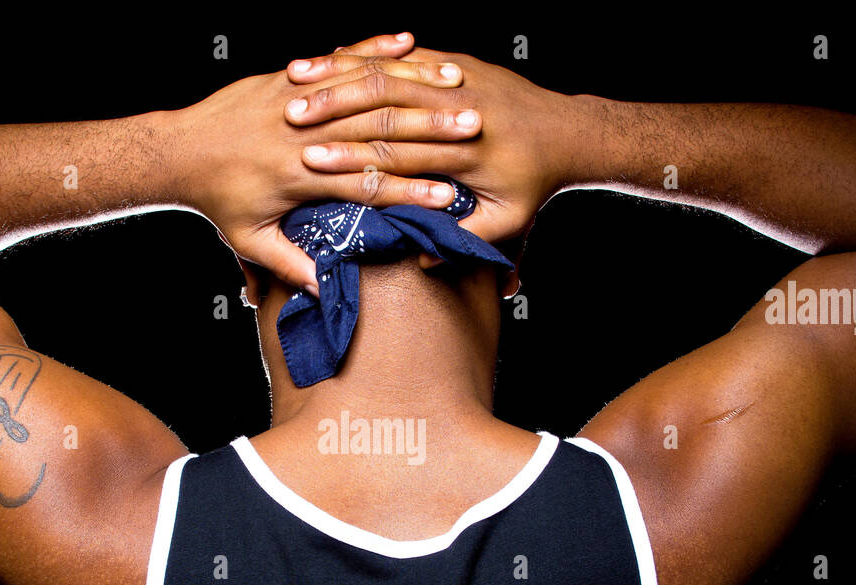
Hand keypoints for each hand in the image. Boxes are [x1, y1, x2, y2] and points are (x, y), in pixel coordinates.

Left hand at [174, 33, 483, 294]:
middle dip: (428, 132)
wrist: (178, 151)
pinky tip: (410, 42)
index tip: (447, 197)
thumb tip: (326, 288)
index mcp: (298, 177)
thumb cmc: (218, 201)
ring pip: (364, 90)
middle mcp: (302, 134)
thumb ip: (291, 263)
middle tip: (472, 133)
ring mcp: (296, 100)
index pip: (365, 183)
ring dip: (413, 86)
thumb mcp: (250, 241)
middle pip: (377, 132)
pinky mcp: (288, 78)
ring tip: (458, 85)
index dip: (408, 191)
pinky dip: (374, 50)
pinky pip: (338, 60)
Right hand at [284, 44, 582, 248]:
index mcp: (464, 150)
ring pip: (387, 71)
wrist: (569, 132)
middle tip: (287, 116)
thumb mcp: (509, 221)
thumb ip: (465, 240)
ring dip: (339, 76)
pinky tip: (328, 58)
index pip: (395, 152)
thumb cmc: (535, 183)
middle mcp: (456, 106)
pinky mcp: (455, 64)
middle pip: (382, 104)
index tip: (310, 160)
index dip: (349, 156)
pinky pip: (403, 56)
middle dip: (332, 108)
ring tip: (295, 80)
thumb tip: (424, 258)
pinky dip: (366, 56)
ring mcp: (456, 78)